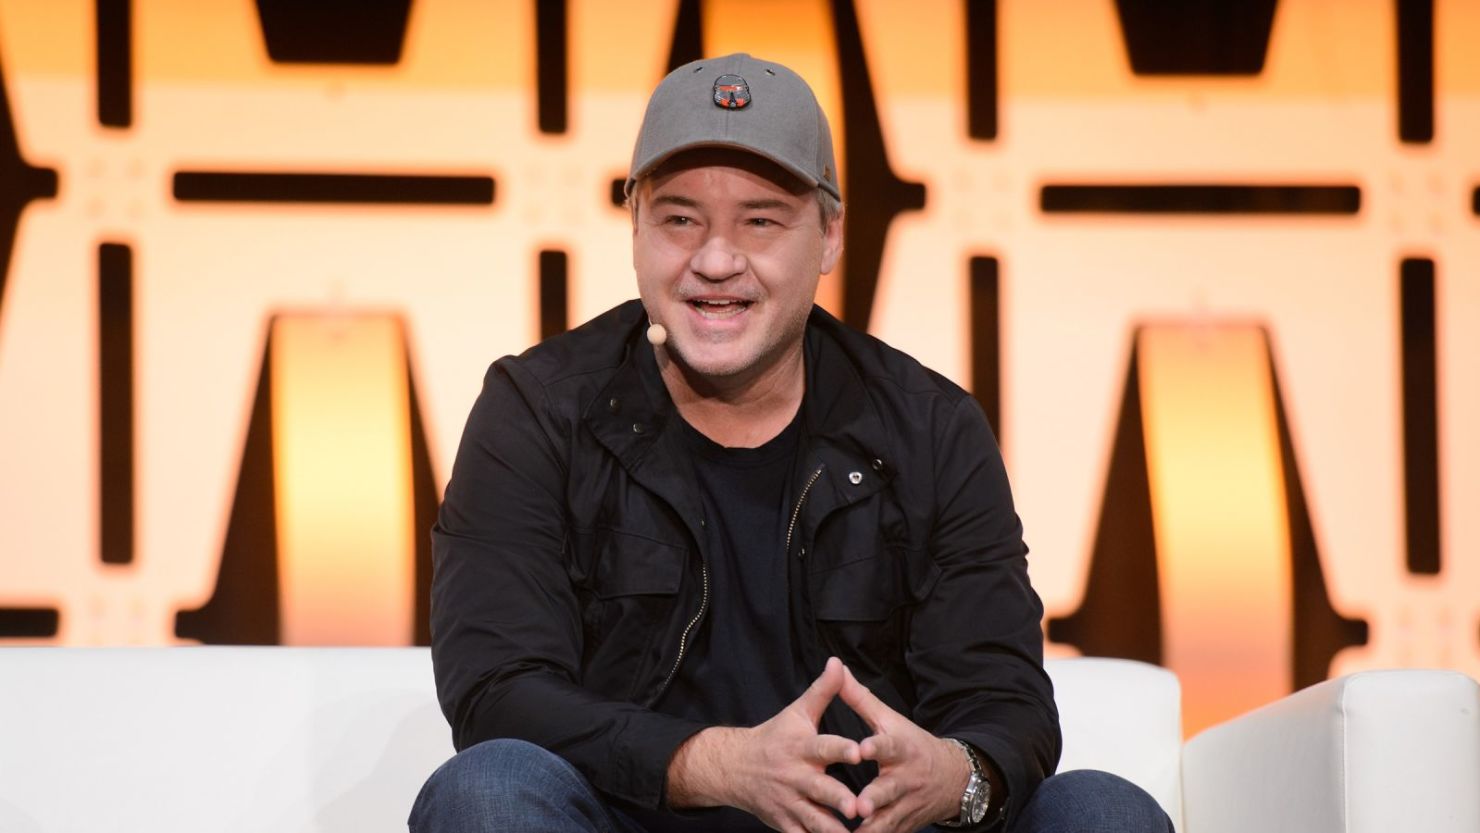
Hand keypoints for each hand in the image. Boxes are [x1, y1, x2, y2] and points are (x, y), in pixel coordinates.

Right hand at [667, 657, 861, 832]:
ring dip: (832, 831)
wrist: (735, 767)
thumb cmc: (774, 736)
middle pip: (820, 789)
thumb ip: (823, 691)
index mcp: (802, 748)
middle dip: (838, 799)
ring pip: (814, 821)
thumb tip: (837, 663)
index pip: (823, 746)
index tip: (859, 752)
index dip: (841, 749)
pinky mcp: (786, 823)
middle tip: (857, 807)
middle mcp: (796, 776)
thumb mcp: (797, 712)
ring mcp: (790, 803)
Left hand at [840, 665, 968, 832]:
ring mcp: (905, 806)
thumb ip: (860, 699)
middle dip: (874, 799)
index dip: (876, 747)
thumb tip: (837, 669)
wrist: (952, 778)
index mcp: (901, 749)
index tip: (861, 749)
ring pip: (887, 821)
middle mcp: (905, 779)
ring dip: (871, 829)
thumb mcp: (890, 720)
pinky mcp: (902, 826)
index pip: (889, 746)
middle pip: (889, 791)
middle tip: (858, 806)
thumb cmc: (911, 744)